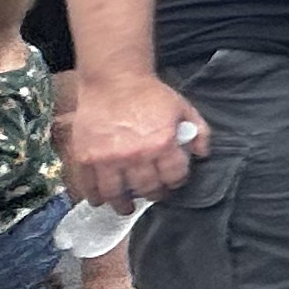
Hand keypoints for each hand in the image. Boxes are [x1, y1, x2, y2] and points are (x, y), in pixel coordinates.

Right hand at [64, 71, 206, 208]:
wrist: (114, 81)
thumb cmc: (150, 94)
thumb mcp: (183, 108)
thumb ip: (198, 131)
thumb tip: (203, 154)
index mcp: (162, 143)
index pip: (174, 177)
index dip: (176, 182)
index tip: (173, 183)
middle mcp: (135, 155)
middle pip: (147, 189)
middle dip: (153, 194)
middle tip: (153, 194)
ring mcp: (108, 158)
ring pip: (116, 194)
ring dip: (123, 204)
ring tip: (126, 207)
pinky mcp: (85, 157)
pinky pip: (89, 186)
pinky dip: (95, 196)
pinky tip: (101, 199)